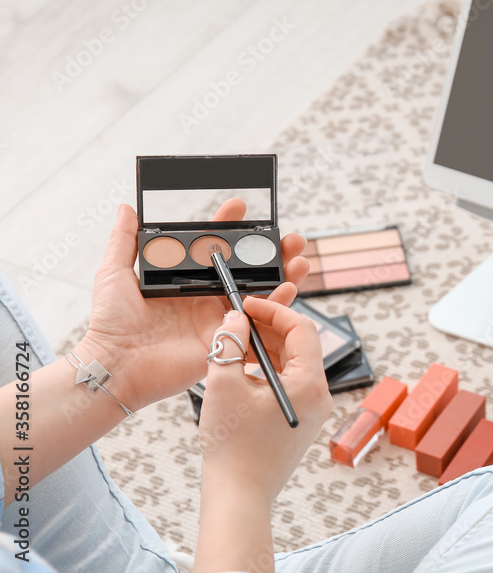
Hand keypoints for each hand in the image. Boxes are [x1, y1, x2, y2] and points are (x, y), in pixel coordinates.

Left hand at [75, 200, 310, 410]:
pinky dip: (279, 307)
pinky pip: (259, 323)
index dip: (229, 226)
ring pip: (261, 293)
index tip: (240, 207)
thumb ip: (123, 241)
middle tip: (290, 238)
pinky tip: (291, 289)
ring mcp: (220, 319)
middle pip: (248, 269)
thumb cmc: (111, 323)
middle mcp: (207, 297)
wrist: (117, 364)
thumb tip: (127, 208)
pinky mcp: (228, 340)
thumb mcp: (114, 274)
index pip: (214, 247)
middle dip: (271, 252)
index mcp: (186, 280)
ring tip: (301, 260)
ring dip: (284, 275)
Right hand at [199, 300, 331, 503]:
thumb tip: (235, 317)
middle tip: (238, 320)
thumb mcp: (224, 385)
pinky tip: (240, 371)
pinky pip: (288, 384)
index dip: (274, 311)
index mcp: (310, 383)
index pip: (302, 329)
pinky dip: (267, 371)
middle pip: (300, 345)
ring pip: (293, 364)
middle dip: (269, 329)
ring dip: (266, 349)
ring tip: (234, 344)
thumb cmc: (233, 447)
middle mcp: (320, 395)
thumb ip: (229, 344)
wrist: (238, 497)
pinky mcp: (301, 421)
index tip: (247, 304)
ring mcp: (313, 410)